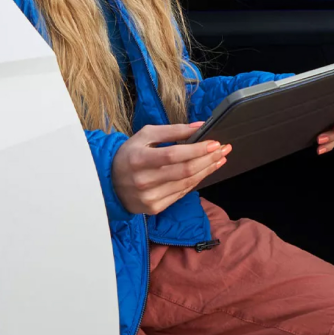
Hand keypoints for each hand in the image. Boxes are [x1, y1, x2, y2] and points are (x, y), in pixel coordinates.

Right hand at [112, 122, 230, 214]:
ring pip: (187, 184)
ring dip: (207, 170)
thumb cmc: (130, 154)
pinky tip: (206, 171)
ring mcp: (149, 198)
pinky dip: (196, 181)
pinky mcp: (154, 208)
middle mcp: (144, 181)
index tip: (215, 142)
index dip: (197, 149)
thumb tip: (199, 126)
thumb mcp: (145, 135)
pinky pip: (181, 194)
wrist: (108, 182)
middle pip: (185, 171)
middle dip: (209, 159)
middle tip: (225, 149)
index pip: (174, 155)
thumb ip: (172, 131)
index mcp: (139, 159)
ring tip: (220, 159)